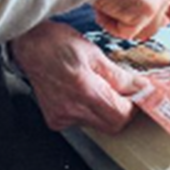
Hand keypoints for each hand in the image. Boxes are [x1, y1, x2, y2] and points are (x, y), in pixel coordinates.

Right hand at [10, 20, 144, 133]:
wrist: (28, 45)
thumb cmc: (57, 44)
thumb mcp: (94, 53)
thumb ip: (119, 76)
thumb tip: (140, 87)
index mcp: (84, 89)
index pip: (121, 115)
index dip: (133, 107)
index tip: (137, 96)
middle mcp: (71, 108)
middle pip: (111, 126)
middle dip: (121, 111)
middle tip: (122, 93)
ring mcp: (61, 116)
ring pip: (97, 125)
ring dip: (104, 110)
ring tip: (96, 88)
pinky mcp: (55, 120)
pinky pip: (81, 122)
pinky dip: (88, 111)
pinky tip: (81, 94)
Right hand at [90, 0, 169, 68]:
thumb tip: (140, 13)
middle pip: (154, 28)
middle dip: (131, 24)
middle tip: (112, 4)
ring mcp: (159, 0)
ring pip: (139, 33)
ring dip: (118, 22)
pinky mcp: (147, 10)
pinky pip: (125, 32)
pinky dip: (110, 23)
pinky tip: (105, 4)